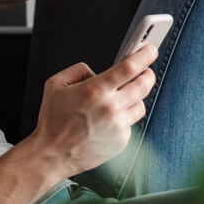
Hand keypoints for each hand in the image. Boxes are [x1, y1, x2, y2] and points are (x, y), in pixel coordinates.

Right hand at [28, 45, 157, 176]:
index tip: (150, 50)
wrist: (52, 154)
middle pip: (143, 85)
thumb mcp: (55, 84)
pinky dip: (124, 117)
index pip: (129, 67)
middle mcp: (110, 108)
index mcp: (95, 90)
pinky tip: (108, 120)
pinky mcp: (121, 141)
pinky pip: (130, 123)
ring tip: (123, 97)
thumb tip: (96, 71)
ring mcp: (118, 126)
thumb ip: (78, 70)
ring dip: (136, 97)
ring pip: (141, 105)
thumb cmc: (53, 120)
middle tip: (146, 71)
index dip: (144, 56)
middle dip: (148, 74)